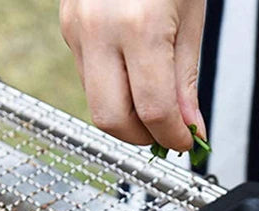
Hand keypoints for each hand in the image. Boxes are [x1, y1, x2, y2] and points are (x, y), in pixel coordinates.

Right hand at [60, 0, 205, 150]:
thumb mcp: (189, 20)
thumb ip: (185, 81)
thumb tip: (189, 129)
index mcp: (139, 27)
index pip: (153, 110)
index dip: (172, 137)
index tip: (186, 142)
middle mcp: (99, 30)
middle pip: (111, 119)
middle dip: (142, 137)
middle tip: (166, 133)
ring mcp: (77, 29)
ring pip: (96, 104)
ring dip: (128, 117)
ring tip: (154, 107)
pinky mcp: (68, 28)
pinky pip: (90, 79)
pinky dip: (115, 92)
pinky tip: (133, 79)